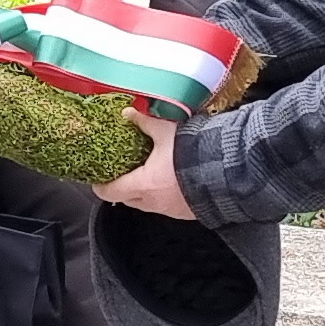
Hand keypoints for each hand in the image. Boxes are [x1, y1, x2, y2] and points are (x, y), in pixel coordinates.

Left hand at [92, 105, 195, 219]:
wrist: (227, 171)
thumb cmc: (192, 152)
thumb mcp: (165, 131)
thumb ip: (145, 122)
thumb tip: (129, 113)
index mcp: (142, 185)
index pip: (110, 192)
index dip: (100, 186)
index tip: (97, 179)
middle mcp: (154, 203)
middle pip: (128, 200)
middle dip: (122, 188)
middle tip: (121, 173)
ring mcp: (172, 210)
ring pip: (149, 204)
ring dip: (144, 192)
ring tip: (147, 174)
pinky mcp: (188, 212)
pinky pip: (169, 206)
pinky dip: (165, 195)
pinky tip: (171, 180)